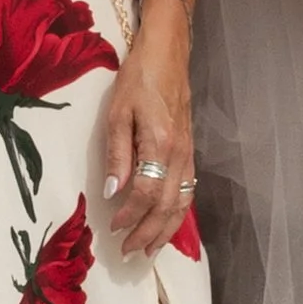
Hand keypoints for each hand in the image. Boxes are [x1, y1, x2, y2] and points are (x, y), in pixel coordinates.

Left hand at [101, 0, 193, 257]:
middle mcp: (179, 153)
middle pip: (166, 204)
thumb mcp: (117, 112)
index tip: (112, 228)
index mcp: (159, 143)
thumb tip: (111, 192)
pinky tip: (169, 221)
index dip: (129, 215)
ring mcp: (189, 152)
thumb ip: (117, 154)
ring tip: (150, 249)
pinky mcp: (191, 148)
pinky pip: (188, 189)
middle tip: (128, 252)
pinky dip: (179, 211)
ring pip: (182, 201)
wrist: (168, 51)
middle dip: (147, 232)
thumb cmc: (137, 77)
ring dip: (166, 229)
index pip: (145, 192)